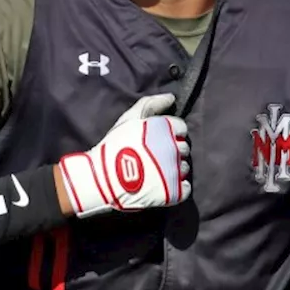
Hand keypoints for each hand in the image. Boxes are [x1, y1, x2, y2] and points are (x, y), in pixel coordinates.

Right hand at [57, 93, 190, 218]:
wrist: (103, 178)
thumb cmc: (114, 145)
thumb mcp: (129, 118)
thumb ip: (150, 104)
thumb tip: (171, 98)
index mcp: (166, 129)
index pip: (181, 128)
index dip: (171, 133)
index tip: (158, 140)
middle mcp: (174, 148)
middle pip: (184, 148)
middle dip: (172, 151)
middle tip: (154, 157)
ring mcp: (175, 171)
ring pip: (184, 167)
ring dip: (174, 169)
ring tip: (155, 172)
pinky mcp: (175, 191)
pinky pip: (185, 188)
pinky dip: (178, 187)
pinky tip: (163, 185)